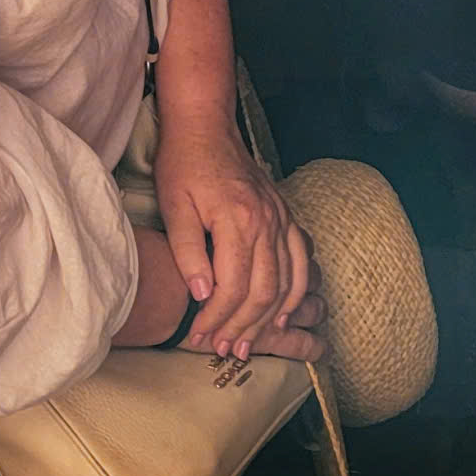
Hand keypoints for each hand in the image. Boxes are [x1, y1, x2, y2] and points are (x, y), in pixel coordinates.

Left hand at [152, 120, 317, 359]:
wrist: (206, 125)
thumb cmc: (183, 164)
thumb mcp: (174, 206)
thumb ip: (188, 252)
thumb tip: (202, 294)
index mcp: (238, 219)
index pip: (232, 286)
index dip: (217, 318)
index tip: (200, 336)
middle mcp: (267, 220)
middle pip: (264, 291)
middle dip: (244, 326)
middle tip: (225, 349)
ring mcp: (281, 217)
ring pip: (286, 281)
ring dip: (269, 317)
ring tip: (250, 342)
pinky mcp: (286, 214)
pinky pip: (301, 261)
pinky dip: (297, 291)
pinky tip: (284, 313)